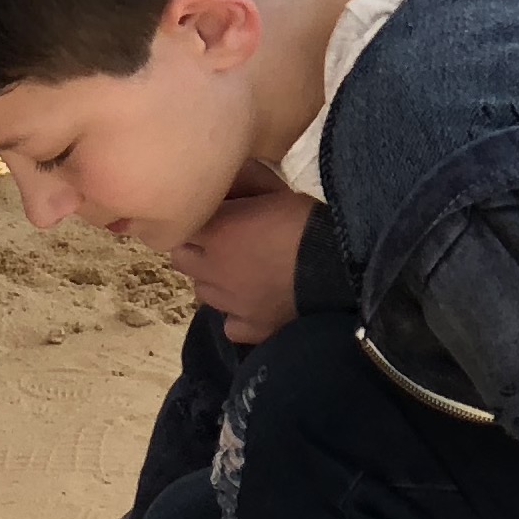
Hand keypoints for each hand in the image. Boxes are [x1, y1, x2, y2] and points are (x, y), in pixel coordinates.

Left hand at [169, 178, 308, 342]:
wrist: (337, 265)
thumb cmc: (307, 219)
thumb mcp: (272, 191)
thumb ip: (242, 193)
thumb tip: (228, 194)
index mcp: (215, 230)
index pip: (181, 224)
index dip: (195, 221)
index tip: (209, 217)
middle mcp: (212, 268)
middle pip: (182, 259)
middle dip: (196, 250)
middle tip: (221, 244)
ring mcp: (229, 302)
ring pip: (202, 292)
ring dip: (214, 281)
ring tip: (239, 274)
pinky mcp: (252, 327)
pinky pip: (230, 325)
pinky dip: (237, 315)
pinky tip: (252, 306)